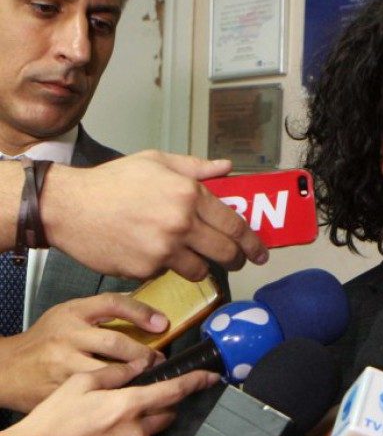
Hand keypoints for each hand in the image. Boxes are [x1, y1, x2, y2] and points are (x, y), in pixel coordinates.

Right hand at [0, 293, 168, 412]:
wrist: (8, 371)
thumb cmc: (44, 340)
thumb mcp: (70, 313)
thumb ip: (104, 310)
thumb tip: (148, 316)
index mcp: (72, 318)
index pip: (113, 308)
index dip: (141, 314)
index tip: (162, 325)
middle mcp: (68, 341)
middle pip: (115, 344)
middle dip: (144, 355)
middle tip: (159, 361)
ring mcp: (64, 371)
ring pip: (110, 377)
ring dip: (136, 381)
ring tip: (153, 383)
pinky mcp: (61, 393)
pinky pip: (98, 401)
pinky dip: (119, 403)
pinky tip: (131, 404)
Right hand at [1, 360, 220, 435]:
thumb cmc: (51, 420)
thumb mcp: (80, 383)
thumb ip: (115, 372)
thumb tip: (139, 364)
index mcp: (128, 406)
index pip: (174, 392)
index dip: (196, 382)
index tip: (211, 376)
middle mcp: (135, 430)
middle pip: (168, 412)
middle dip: (166, 400)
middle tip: (149, 389)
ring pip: (153, 427)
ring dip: (148, 416)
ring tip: (120, 407)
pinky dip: (132, 429)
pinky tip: (107, 424)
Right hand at [42, 151, 268, 280]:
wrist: (70, 207)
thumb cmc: (111, 181)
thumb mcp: (155, 161)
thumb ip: (195, 167)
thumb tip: (226, 168)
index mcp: (188, 193)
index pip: (234, 224)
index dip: (252, 241)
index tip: (260, 251)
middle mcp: (181, 222)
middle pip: (226, 252)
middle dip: (238, 259)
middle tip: (239, 260)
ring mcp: (164, 249)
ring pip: (200, 270)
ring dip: (202, 266)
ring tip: (192, 257)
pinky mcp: (146, 269)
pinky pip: (169, 274)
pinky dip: (167, 267)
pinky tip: (152, 252)